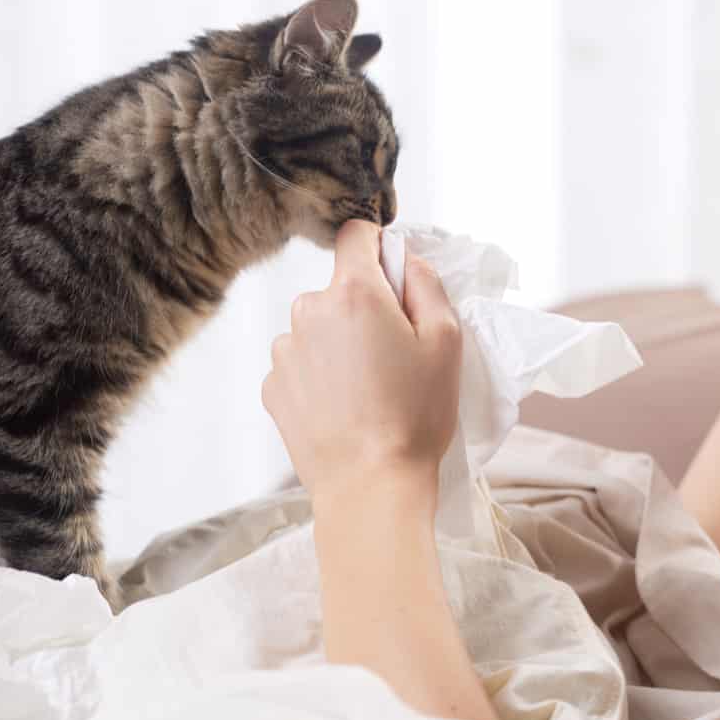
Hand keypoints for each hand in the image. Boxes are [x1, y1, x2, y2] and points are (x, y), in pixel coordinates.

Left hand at [262, 220, 461, 511]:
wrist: (370, 485)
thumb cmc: (416, 416)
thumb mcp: (446, 342)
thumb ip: (427, 285)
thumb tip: (405, 260)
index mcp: (354, 293)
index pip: (355, 235)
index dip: (380, 250)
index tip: (396, 280)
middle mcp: (308, 312)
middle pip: (339, 289)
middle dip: (366, 310)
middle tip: (396, 356)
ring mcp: (284, 351)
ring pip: (318, 329)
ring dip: (340, 345)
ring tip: (370, 390)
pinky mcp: (273, 387)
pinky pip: (301, 365)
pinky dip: (321, 378)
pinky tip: (346, 408)